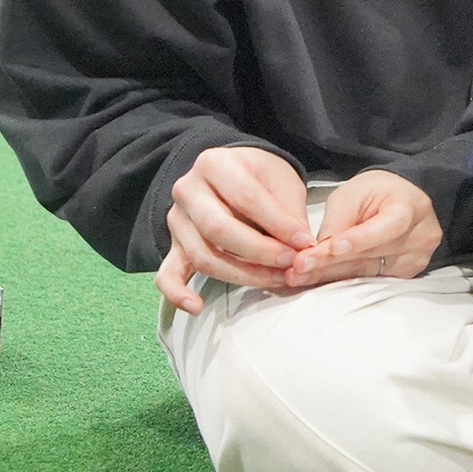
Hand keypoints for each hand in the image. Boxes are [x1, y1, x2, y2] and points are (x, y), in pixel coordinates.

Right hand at [156, 147, 313, 313]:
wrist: (231, 172)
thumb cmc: (259, 177)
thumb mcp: (280, 180)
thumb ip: (289, 212)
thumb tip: (302, 249)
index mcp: (214, 164)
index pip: (246, 198)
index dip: (278, 224)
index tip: (305, 242)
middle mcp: (188, 190)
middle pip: (219, 230)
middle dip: (260, 252)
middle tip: (290, 263)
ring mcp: (177, 220)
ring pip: (203, 256)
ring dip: (243, 275)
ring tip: (276, 280)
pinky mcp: (174, 246)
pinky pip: (167, 274)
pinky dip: (178, 293)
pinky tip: (195, 307)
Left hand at [285, 170, 440, 286]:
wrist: (401, 200)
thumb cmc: (377, 192)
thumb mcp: (352, 193)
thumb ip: (338, 221)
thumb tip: (318, 252)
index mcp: (410, 208)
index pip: (385, 228)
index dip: (357, 241)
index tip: (326, 249)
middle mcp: (419, 238)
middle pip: (370, 255)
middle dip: (329, 263)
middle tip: (297, 268)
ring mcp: (415, 260)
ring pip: (366, 273)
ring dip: (330, 276)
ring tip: (300, 277)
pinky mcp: (406, 275)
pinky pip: (369, 280)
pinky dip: (342, 281)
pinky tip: (318, 280)